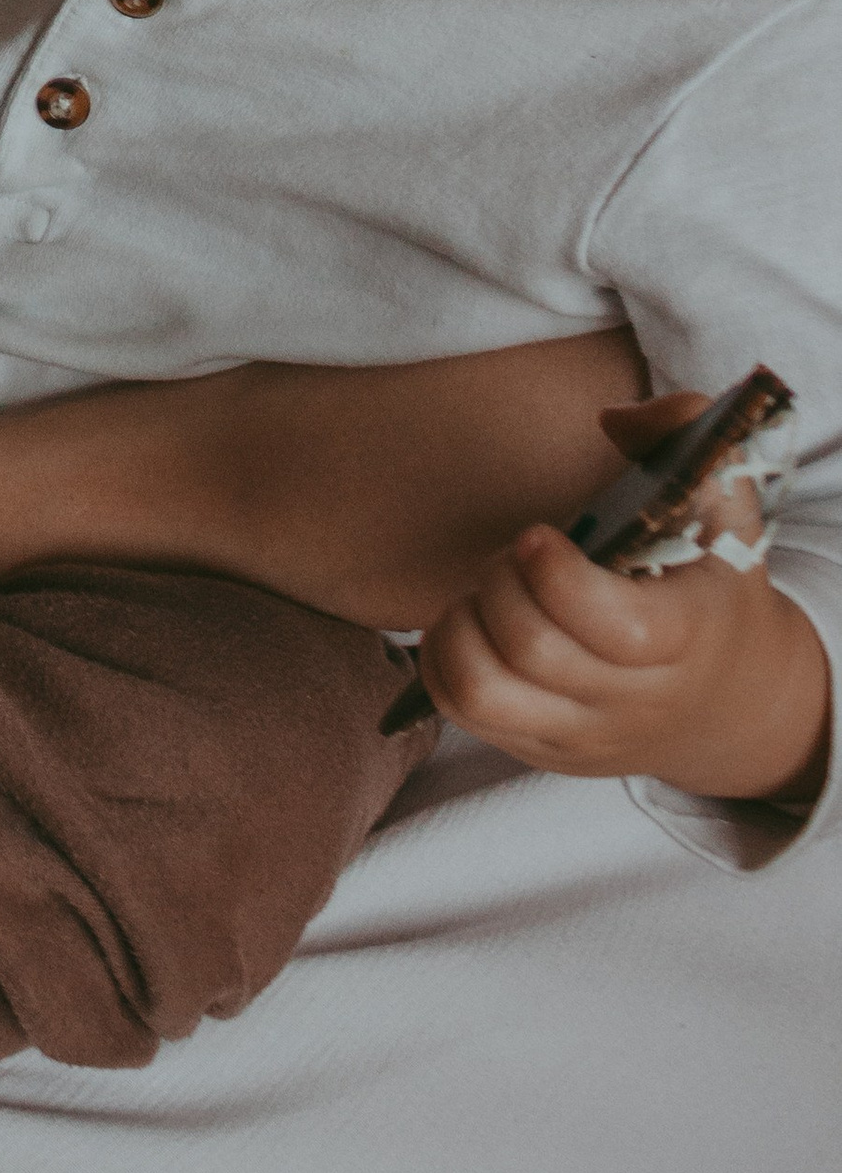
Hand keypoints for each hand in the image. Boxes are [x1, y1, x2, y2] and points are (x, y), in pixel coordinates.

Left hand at [419, 394, 831, 801]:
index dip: (558, 575)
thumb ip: (684, 433)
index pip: (615, 627)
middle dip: (502, 582)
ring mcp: (583, 737)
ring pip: (480, 691)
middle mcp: (635, 701)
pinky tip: (475, 622)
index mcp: (687, 637)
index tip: (539, 536)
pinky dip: (443, 656)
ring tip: (491, 593)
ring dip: (463, 624)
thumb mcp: (726, 503)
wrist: (729, 698)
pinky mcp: (541, 751)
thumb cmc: (710, 580)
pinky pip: (458, 710)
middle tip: (516, 556)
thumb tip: (614, 420)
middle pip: (531, 649)